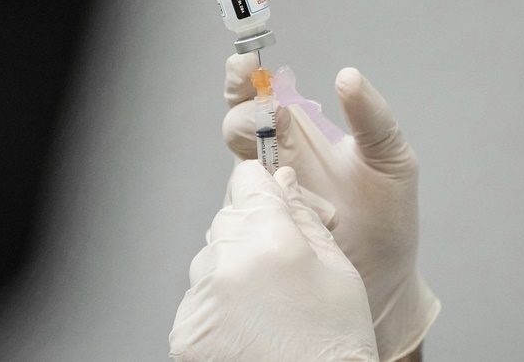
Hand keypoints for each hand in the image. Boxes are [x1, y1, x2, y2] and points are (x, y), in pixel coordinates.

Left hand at [170, 161, 377, 361]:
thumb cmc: (336, 343)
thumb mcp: (337, 270)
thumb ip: (303, 218)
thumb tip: (283, 180)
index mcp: (271, 240)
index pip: (248, 181)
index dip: (263, 186)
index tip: (271, 197)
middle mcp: (227, 264)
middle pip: (227, 220)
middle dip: (252, 233)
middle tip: (284, 267)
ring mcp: (201, 301)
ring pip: (210, 260)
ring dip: (233, 270)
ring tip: (270, 306)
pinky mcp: (185, 333)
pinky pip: (198, 300)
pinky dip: (219, 307)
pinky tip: (250, 327)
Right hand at [223, 53, 439, 360]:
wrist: (387, 281)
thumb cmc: (388, 218)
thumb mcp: (392, 158)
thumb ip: (373, 118)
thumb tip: (347, 75)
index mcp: (302, 136)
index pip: (261, 97)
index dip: (246, 78)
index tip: (245, 62)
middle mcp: (276, 164)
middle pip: (238, 128)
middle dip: (244, 115)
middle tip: (266, 116)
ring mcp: (267, 199)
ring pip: (236, 169)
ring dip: (251, 161)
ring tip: (285, 166)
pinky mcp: (262, 234)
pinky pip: (239, 214)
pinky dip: (253, 205)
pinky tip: (279, 205)